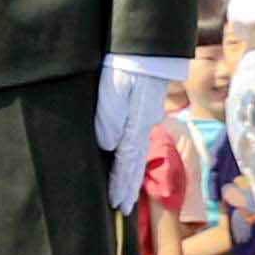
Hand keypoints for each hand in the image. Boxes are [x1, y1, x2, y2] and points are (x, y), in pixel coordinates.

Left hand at [93, 61, 175, 216]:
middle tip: (124, 208)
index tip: (118, 204)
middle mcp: (143, 125)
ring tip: (127, 194)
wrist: (146, 47)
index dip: (122, 184)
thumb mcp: (113, 89)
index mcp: (135, 124)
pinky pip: (138, 139)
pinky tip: (130, 161)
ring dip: (132, 175)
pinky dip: (133, 157)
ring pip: (138, 152)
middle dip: (129, 187)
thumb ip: (109, 117)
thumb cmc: (127, 66)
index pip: (127, 162)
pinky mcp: (144, 108)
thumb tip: (108, 146)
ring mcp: (146, 117)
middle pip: (136, 163)